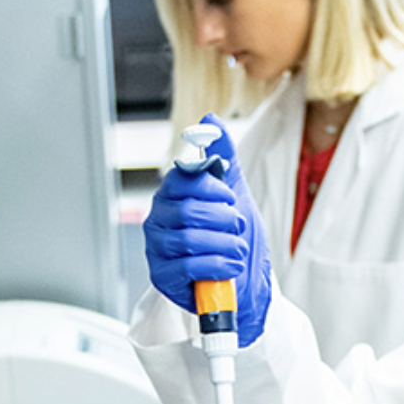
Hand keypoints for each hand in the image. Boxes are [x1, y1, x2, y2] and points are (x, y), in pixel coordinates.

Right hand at [143, 113, 272, 345]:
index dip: (211, 188)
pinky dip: (218, 266)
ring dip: (226, 245)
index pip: (180, 180)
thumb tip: (210, 121)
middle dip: (224, 221)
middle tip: (238, 229)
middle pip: (188, 211)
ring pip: (190, 239)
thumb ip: (223, 156)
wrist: (246, 282)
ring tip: (238, 250)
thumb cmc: (235, 238)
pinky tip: (231, 267)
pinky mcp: (162, 278)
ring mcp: (157, 250)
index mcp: (171, 196)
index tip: (231, 198)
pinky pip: (189, 267)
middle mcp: (158, 220)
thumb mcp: (235, 192)